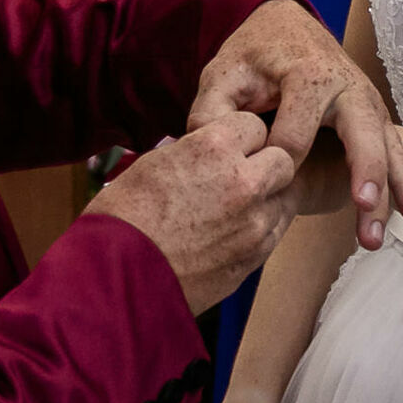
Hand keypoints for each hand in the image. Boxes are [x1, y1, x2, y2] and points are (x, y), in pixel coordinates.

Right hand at [84, 112, 296, 313]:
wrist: (118, 278)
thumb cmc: (124, 218)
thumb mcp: (156, 162)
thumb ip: (197, 151)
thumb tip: (215, 149)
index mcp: (214, 148)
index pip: (253, 125)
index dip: (240, 136)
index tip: (227, 148)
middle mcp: (243, 181)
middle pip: (282, 159)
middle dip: (264, 163)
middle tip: (238, 175)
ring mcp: (254, 223)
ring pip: (284, 196)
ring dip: (266, 197)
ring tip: (232, 207)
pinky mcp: (255, 256)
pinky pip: (275, 230)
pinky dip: (261, 227)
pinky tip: (233, 231)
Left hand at [191, 0, 402, 248]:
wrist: (288, 25)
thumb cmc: (254, 55)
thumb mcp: (223, 72)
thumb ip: (212, 109)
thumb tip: (215, 151)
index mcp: (307, 73)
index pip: (296, 130)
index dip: (277, 159)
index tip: (261, 173)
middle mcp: (347, 85)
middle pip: (360, 132)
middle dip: (363, 169)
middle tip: (361, 204)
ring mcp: (367, 102)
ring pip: (384, 148)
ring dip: (388, 191)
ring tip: (377, 235)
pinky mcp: (375, 117)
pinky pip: (395, 151)